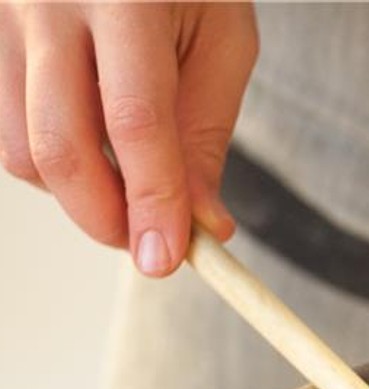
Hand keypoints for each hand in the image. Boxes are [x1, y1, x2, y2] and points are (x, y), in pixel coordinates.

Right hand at [0, 2, 256, 275]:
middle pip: (60, 146)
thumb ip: (206, 132)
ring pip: (23, 150)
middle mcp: (47, 0)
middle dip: (107, 218)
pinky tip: (93, 149)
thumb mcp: (223, 39)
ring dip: (79, 196)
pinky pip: (5, 131)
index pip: (134, 123)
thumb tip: (202, 225)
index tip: (167, 259)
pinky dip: (53, 165)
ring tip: (130, 186)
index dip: (152, 202)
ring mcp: (3, 16)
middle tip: (151, 244)